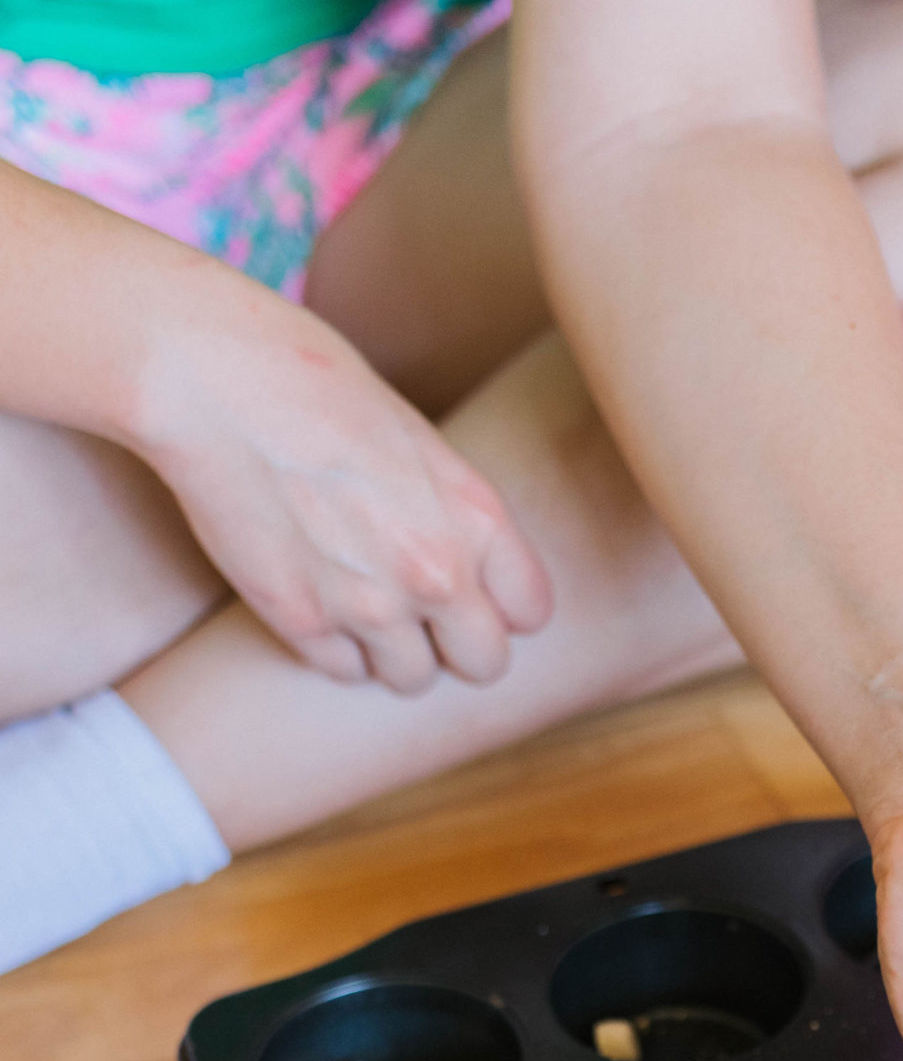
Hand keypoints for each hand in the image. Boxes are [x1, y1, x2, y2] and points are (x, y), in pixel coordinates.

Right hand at [130, 275, 552, 693]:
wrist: (213, 380)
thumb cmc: (315, 387)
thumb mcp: (418, 441)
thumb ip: (456, 516)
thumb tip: (476, 576)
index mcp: (476, 517)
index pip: (531, 613)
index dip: (502, 606)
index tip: (474, 592)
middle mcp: (435, 573)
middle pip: (485, 665)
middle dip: (458, 645)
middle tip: (424, 612)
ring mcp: (368, 605)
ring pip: (413, 679)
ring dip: (395, 652)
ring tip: (362, 599)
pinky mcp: (302, 622)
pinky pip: (346, 673)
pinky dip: (337, 649)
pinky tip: (318, 599)